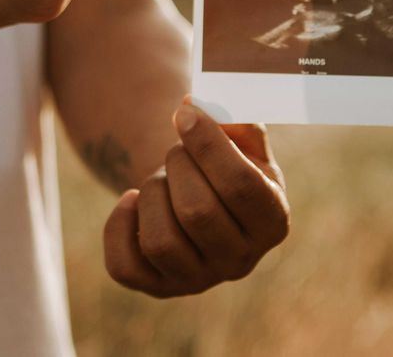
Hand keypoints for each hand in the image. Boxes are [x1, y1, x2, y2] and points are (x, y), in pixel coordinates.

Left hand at [103, 100, 289, 296]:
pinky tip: (133, 202)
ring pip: (160, 242)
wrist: (199, 194)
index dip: (207, 144)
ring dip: (152, 193)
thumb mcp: (242, 138)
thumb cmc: (224, 161)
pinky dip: (119, 225)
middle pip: (197, 212)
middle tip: (177, 152)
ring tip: (160, 179)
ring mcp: (198, 280)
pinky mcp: (158, 288)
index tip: (184, 113)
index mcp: (273, 221)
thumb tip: (192, 106)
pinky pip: (124, 266)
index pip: (241, 186)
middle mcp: (241, 261)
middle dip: (177, 166)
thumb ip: (232, 116)